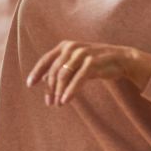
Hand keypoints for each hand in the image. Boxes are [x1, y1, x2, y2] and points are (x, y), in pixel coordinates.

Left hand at [26, 40, 150, 105]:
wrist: (121, 59)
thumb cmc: (97, 62)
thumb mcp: (76, 64)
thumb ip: (62, 69)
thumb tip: (45, 80)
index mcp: (66, 46)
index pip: (46, 59)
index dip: (37, 72)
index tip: (30, 85)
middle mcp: (72, 47)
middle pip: (54, 70)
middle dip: (50, 88)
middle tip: (50, 103)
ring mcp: (82, 53)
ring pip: (64, 75)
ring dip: (59, 91)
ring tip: (57, 104)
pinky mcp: (93, 62)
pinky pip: (78, 78)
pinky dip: (71, 90)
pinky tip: (66, 101)